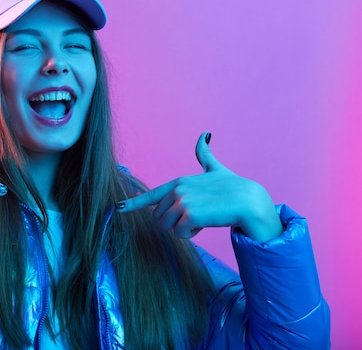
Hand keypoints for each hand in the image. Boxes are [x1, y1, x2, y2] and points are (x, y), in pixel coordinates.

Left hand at [118, 133, 282, 241]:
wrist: (250, 201)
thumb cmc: (234, 187)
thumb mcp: (215, 169)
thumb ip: (205, 155)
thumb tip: (204, 133)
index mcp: (178, 182)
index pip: (151, 195)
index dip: (133, 203)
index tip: (118, 207)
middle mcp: (177, 190)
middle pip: (159, 219)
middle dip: (175, 224)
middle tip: (197, 217)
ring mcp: (182, 201)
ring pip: (167, 228)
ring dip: (184, 230)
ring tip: (202, 218)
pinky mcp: (189, 215)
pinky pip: (179, 234)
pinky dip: (191, 234)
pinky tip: (205, 224)